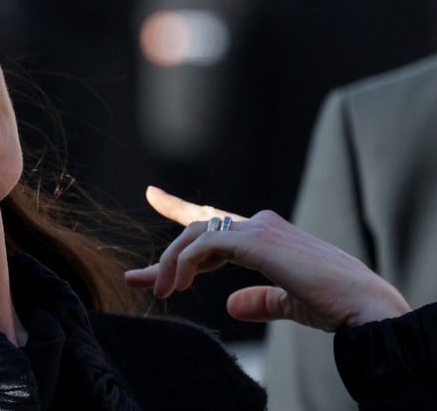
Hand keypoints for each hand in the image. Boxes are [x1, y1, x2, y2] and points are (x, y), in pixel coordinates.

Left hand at [125, 187, 410, 330]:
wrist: (364, 305)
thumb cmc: (335, 304)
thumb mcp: (290, 302)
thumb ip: (261, 299)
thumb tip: (231, 305)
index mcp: (266, 235)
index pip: (214, 218)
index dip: (180, 208)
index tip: (153, 196)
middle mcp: (260, 224)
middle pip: (197, 229)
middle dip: (165, 255)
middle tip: (138, 278)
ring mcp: (258, 228)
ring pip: (195, 235)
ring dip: (170, 264)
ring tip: (160, 292)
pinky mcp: (255, 240)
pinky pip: (203, 245)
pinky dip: (183, 263)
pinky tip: (177, 285)